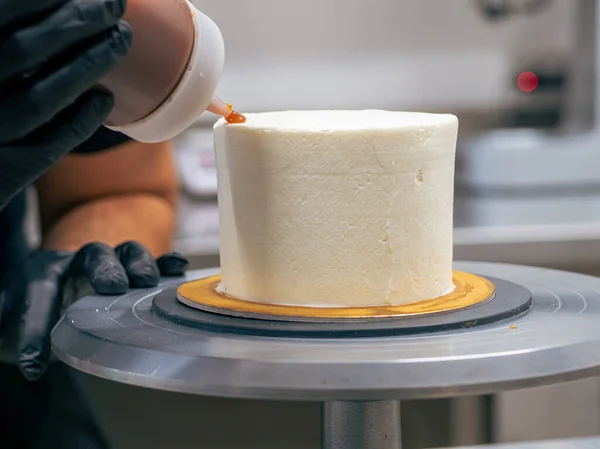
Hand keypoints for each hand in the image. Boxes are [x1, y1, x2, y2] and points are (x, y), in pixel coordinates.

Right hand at [0, 0, 132, 209]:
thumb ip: (8, 32)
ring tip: (121, 40)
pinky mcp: (4, 171)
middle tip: (116, 6)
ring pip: (41, 98)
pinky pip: (50, 144)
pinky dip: (82, 118)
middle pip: (23, 49)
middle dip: (76, 22)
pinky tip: (105, 99)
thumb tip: (70, 5)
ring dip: (88, 65)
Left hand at [4, 241, 187, 380]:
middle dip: (105, 269)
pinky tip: (178, 266)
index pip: (39, 290)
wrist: (57, 295)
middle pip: (94, 254)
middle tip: (114, 287)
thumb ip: (18, 332)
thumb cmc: (36, 313)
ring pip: (128, 251)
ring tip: (146, 281)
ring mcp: (114, 263)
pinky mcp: (139, 273)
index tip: (34, 360)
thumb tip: (28, 361)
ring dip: (139, 264)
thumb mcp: (13, 326)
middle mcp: (81, 262)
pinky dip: (168, 263)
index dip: (35, 325)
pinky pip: (158, 262)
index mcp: (43, 272)